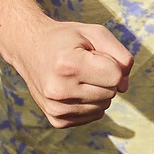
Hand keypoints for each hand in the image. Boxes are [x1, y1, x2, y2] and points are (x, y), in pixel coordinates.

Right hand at [12, 15, 133, 128]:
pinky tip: (73, 88)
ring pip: (104, 106)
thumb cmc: (66, 39)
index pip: (116, 76)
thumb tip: (125, 86)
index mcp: (68, 65)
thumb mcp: (95, 33)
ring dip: (98, 90)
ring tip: (77, 75)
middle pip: (111, 92)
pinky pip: (93, 115)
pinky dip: (90, 102)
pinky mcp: (56, 120)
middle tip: (83, 64)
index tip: (95, 54)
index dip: (112, 63)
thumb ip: (120, 55)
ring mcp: (56, 108)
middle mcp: (59, 90)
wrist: (28, 49)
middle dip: (105, 77)